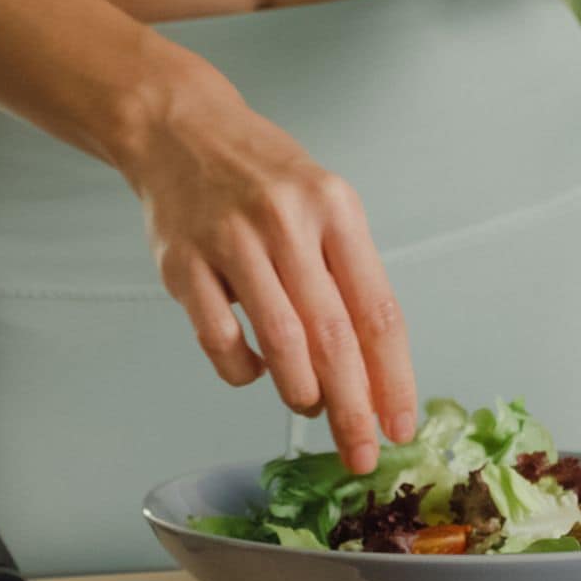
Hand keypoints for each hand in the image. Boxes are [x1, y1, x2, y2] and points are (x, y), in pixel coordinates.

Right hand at [117, 43, 416, 472]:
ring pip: (281, 342)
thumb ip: (346, 273)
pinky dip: (242, 370)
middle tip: (359, 452)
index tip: (399, 425)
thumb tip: (374, 369)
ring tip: (308, 405)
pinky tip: (252, 369)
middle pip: (333, 336)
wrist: (180, 127)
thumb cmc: (260, 174)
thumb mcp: (321, 201)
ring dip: (301, 391)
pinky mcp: (184, 262)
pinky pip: (220, 338)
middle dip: (352, 408)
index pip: (377, 310)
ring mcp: (232, 240)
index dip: (393, 378)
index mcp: (335, 208)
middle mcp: (287, 221)